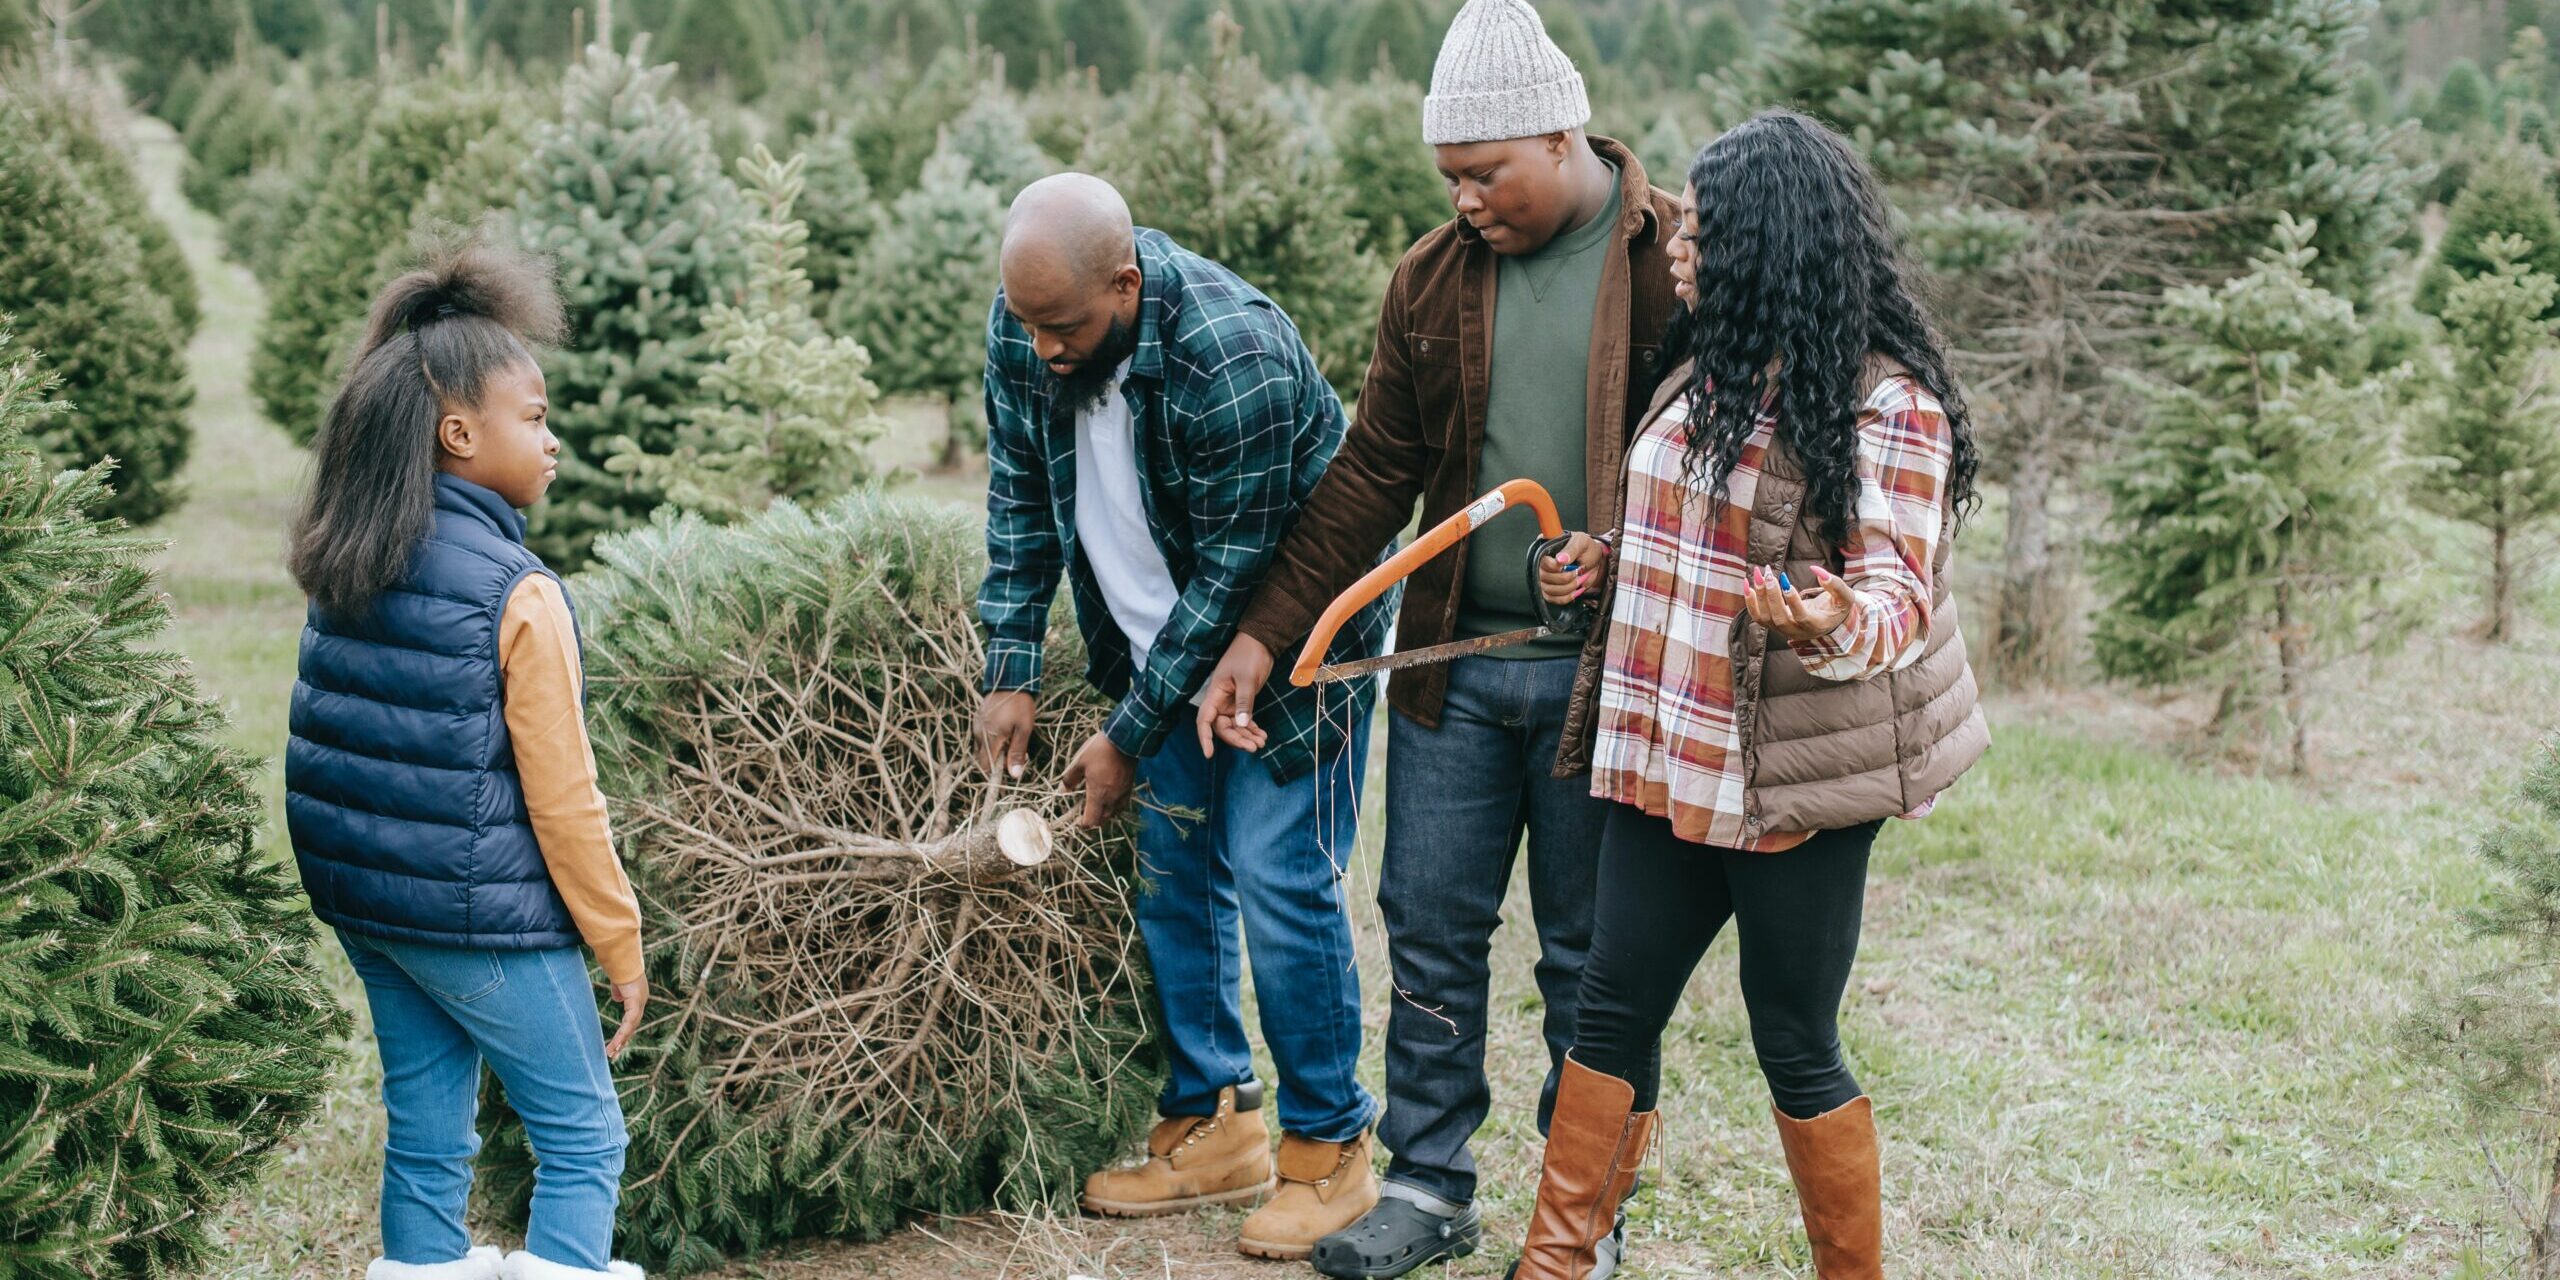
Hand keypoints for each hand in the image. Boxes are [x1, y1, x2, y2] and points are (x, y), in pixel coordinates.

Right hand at [603, 974, 647, 1057]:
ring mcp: (640, 1001)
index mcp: (638, 997)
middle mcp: (641, 1001)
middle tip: (613, 1055)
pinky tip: (616, 1043)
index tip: (618, 1042)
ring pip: (630, 1027)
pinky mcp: (635, 1002)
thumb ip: (619, 992)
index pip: (632, 1018)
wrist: (621, 958)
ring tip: (611, 1053)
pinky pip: (629, 1022)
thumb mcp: (618, 983)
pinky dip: (622, 1033)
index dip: (625, 1030)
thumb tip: (618, 998)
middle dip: (623, 1040)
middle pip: (632, 1026)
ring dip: (620, 1041)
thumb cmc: (618, 967)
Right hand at [976, 690, 1035, 778]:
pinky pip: (982, 736)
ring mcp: (977, 726)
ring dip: (995, 749)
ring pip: (982, 747)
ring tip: (1011, 738)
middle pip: (983, 758)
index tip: (1009, 765)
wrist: (1010, 680)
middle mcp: (979, 734)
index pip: (985, 766)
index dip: (996, 771)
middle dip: (997, 760)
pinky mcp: (977, 719)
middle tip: (1014, 750)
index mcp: (990, 738)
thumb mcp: (1024, 729)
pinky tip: (1004, 730)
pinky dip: (991, 739)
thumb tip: (1014, 775)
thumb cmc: (1020, 705)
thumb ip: (1017, 752)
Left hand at [1060, 731, 1135, 828]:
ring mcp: (1122, 794)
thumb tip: (1063, 790)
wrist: (1124, 741)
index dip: (1083, 824)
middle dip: (1093, 820)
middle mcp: (1112, 798)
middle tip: (1084, 813)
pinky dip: (1114, 806)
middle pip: (1103, 820)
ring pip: (1113, 813)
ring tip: (1096, 806)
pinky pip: (1121, 804)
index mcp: (1098, 794)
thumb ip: (1070, 779)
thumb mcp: (1079, 763)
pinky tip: (1109, 798)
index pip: (1091, 820)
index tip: (1077, 820)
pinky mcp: (1129, 787)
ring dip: (1104, 814)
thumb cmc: (1100, 751)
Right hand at [1196, 634, 1274, 756]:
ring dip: (1246, 736)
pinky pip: (1244, 720)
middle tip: (1254, 747)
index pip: (1204, 720)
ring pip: (1235, 726)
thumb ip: (1244, 702)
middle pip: (1222, 727)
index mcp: (1215, 693)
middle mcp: (1221, 700)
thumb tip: (1240, 725)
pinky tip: (1262, 735)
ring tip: (1261, 743)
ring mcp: (1232, 702)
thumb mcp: (1247, 679)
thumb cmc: (1249, 655)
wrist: (1261, 641)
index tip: (1209, 754)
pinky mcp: (1243, 701)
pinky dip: (1252, 729)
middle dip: (1236, 739)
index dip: (1204, 737)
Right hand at [1537, 533, 1608, 604]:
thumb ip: (1571, 550)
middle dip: (1566, 577)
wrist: (1595, 562)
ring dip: (1569, 587)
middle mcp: (1541, 564)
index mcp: (1546, 548)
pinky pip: (1554, 599)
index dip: (1554, 566)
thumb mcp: (1582, 543)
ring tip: (1579, 579)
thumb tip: (1560, 559)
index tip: (1567, 565)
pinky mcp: (1550, 590)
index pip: (1541, 561)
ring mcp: (1544, 578)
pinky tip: (1576, 589)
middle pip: (1544, 577)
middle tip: (1579, 571)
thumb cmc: (1586, 550)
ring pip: (1550, 590)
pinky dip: (1567, 596)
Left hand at [1744, 564, 1857, 643]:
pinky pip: (1757, 616)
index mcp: (1815, 625)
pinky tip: (1748, 583)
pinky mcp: (1772, 625)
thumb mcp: (1844, 597)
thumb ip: (1835, 584)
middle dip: (1771, 595)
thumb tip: (1816, 569)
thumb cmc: (1836, 608)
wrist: (1826, 624)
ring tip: (1759, 573)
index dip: (1792, 600)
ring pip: (1765, 617)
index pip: (1800, 616)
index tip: (1786, 581)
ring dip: (1759, 595)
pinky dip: (1750, 601)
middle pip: (1779, 618)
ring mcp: (1782, 630)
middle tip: (1769, 574)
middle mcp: (1796, 631)